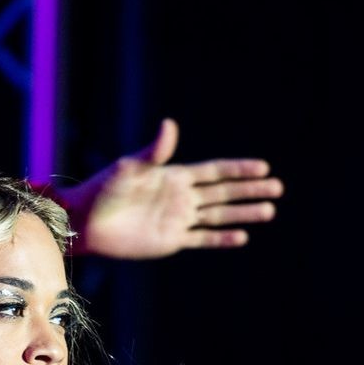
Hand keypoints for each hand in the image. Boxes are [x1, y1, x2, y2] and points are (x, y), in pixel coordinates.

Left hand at [59, 118, 284, 258]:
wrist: (85, 222)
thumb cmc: (103, 190)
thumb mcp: (130, 167)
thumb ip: (155, 151)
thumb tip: (171, 124)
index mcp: (173, 175)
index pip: (214, 171)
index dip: (238, 169)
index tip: (263, 166)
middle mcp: (180, 197)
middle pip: (223, 193)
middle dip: (250, 190)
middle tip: (278, 187)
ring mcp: (178, 219)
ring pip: (219, 216)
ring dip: (243, 213)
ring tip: (269, 210)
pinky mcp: (171, 240)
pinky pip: (202, 239)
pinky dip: (221, 238)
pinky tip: (242, 236)